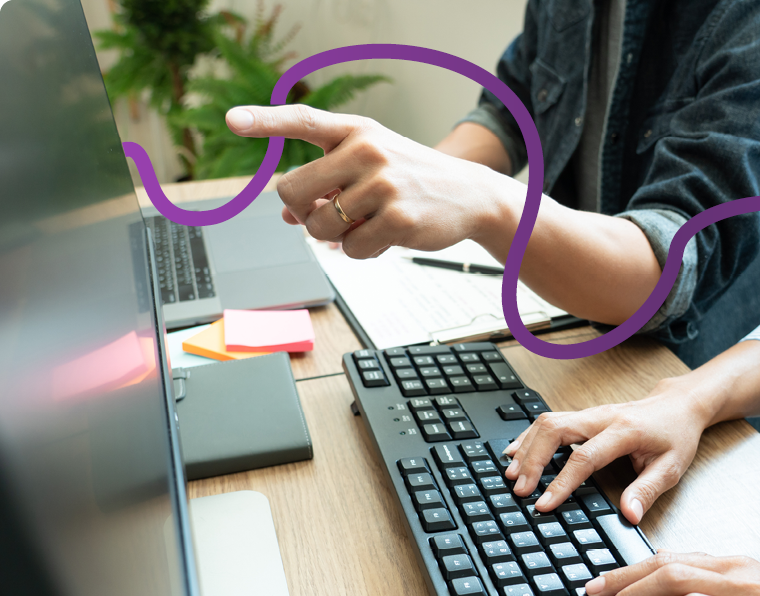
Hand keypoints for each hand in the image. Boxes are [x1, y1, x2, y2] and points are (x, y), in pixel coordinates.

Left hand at [226, 105, 504, 257]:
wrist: (468, 194)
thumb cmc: (410, 178)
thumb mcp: (369, 168)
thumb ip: (327, 183)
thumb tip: (288, 217)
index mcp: (355, 131)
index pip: (302, 121)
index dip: (264, 122)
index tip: (232, 121)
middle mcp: (367, 150)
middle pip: (292, 192)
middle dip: (302, 212)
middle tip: (326, 213)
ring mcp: (383, 184)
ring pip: (320, 227)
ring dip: (334, 236)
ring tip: (364, 223)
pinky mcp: (397, 219)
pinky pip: (351, 249)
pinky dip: (360, 251)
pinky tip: (384, 236)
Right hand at [503, 378, 712, 523]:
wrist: (678, 406)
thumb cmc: (675, 436)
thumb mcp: (671, 468)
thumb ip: (646, 491)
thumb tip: (628, 516)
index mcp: (624, 431)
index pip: (584, 457)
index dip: (561, 482)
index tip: (543, 504)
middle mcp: (602, 417)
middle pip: (555, 430)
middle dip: (532, 460)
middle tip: (520, 489)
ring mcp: (590, 414)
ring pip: (547, 422)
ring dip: (526, 448)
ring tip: (511, 475)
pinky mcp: (583, 416)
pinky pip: (549, 422)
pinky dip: (529, 437)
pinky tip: (516, 453)